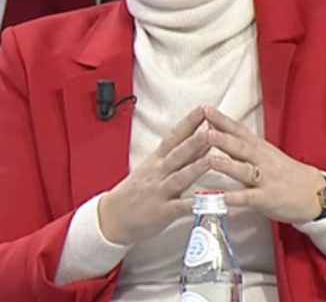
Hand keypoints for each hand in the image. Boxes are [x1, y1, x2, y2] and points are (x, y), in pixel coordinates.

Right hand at [98, 107, 212, 244]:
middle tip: (210, 126)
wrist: (112, 217)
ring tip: (213, 158)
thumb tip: (204, 139)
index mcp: (156, 159)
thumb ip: (180, 156)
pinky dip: (195, 203)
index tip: (203, 109)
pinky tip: (209, 200)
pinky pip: (180, 207)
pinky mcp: (162, 212)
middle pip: (178, 153)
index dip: (188, 122)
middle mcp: (158, 172)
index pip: (173, 137)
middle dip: (194, 139)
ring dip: (196, 167)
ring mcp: (160, 192)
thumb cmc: (136, 191)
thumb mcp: (153, 167)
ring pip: (180, 177)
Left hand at [203, 107, 325, 223]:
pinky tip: (222, 197)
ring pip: (244, 170)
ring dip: (227, 165)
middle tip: (204, 131)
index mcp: (259, 148)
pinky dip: (235, 197)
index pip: (239, 130)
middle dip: (222, 138)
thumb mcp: (266, 153)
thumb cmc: (286, 172)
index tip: (206, 110)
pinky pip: (249, 198)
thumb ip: (242, 145)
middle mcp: (261, 160)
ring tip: (210, 159)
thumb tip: (217, 130)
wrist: (315, 192)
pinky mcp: (267, 198)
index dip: (222, 120)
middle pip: (240, 147)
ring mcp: (265, 179)